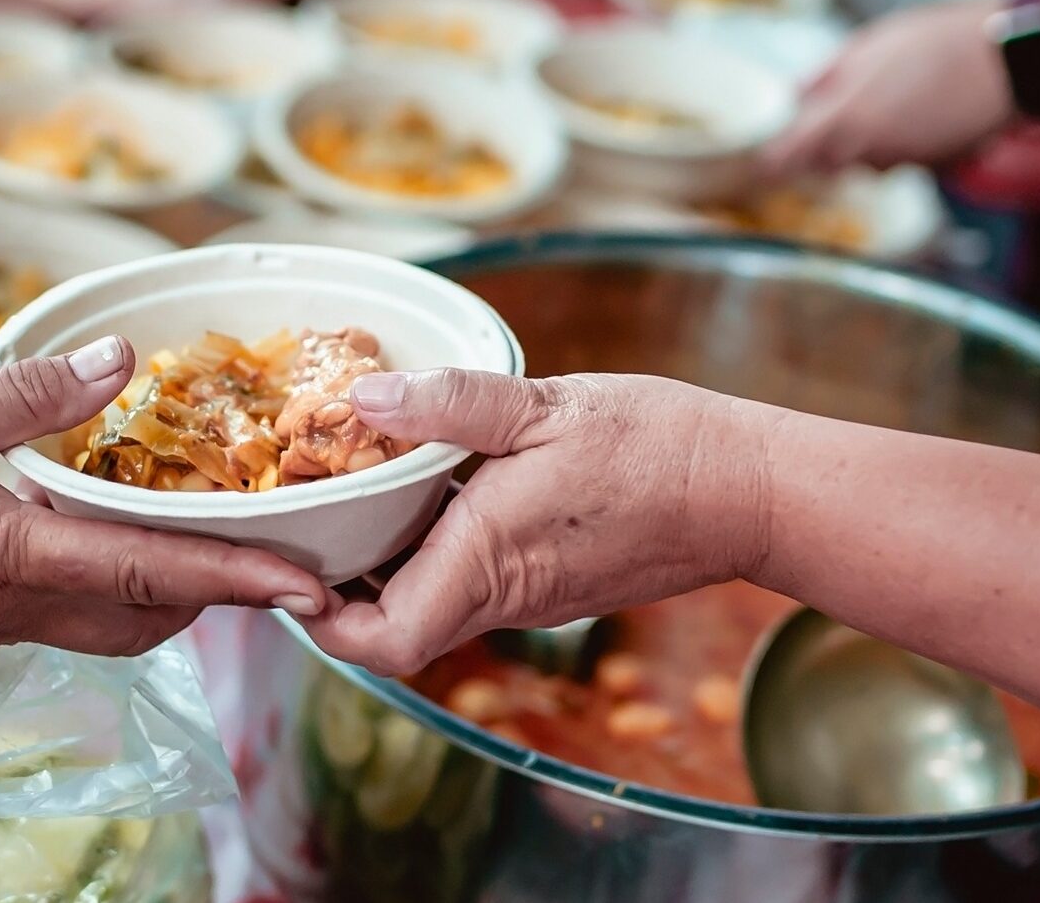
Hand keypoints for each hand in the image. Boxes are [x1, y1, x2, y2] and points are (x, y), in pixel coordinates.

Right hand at [0, 337, 334, 658]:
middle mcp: (15, 607)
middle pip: (152, 615)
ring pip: (114, 623)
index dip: (240, 581)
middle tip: (271, 533)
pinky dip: (112, 581)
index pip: (152, 575)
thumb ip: (24, 393)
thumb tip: (122, 361)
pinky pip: (69, 613)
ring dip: (169, 587)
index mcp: (10, 555)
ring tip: (205, 523)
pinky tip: (104, 526)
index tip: (310, 589)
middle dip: (220, 587)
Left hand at [298, 370, 778, 675]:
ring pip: (428, 599)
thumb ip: (450, 402)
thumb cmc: (659, 447)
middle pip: (391, 625)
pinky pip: (468, 580)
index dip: (321, 620)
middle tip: (304, 512)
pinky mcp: (548, 583)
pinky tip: (426, 482)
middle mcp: (501, 596)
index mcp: (487, 560)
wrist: (749, 491)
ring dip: (385, 558)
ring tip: (353, 486)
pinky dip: (433, 544)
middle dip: (338, 581)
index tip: (290, 568)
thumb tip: (362, 398)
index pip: (382, 641)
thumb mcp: (545, 404)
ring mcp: (526, 597)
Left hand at [764, 0, 1012, 174]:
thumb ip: (826, 76)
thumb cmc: (939, 41)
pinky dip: (910, 143)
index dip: (773, 160)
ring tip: (899, 98)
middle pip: (828, 163)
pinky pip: (909, 160)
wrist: (1010, 58)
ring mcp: (905, 163)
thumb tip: (796, 95)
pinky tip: (928, 110)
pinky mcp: (938, 168)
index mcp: (843, 120)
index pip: (786, 159)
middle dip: (827, 143)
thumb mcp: (870, 43)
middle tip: (847, 106)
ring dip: (872, 141)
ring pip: (870, 162)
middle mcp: (869, 152)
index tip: (767, 158)